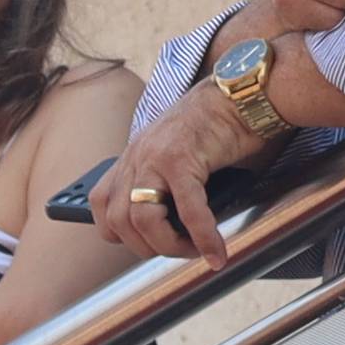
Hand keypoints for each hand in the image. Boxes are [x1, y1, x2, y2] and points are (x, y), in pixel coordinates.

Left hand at [96, 77, 268, 265]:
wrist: (241, 92)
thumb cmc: (218, 124)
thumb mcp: (178, 153)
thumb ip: (167, 183)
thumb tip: (178, 228)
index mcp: (133, 155)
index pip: (102, 204)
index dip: (121, 232)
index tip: (148, 242)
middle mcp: (136, 155)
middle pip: (118, 222)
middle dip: (148, 248)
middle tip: (179, 251)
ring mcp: (155, 156)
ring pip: (144, 221)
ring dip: (170, 247)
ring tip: (195, 251)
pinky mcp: (182, 158)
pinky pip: (187, 210)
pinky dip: (202, 237)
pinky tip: (216, 250)